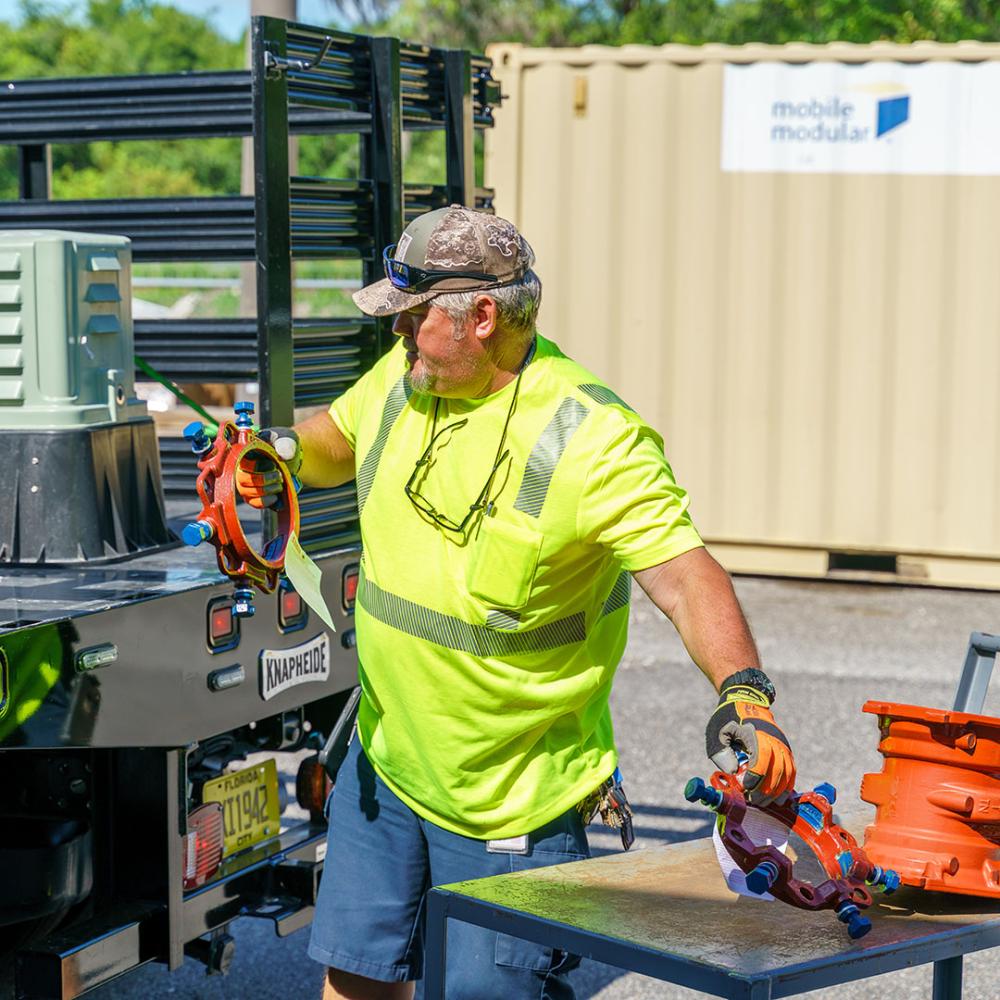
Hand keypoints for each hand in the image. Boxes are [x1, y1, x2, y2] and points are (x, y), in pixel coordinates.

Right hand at [235, 427, 300, 508]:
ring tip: (280, 483)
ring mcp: (246, 483)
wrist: (291, 457)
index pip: (239, 461)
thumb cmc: (285, 445)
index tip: (273, 464)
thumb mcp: (288, 439)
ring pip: (247, 493)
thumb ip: (286, 443)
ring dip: (267, 490)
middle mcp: (241, 467)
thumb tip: (283, 454)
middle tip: (279, 475)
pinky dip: (266, 501)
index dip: (255, 466)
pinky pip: (254, 503)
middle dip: (264, 479)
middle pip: (242, 479)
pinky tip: (276, 495)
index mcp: (245, 451)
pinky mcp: (253, 495)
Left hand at [704, 670, 794, 804]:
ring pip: (787, 772)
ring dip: (778, 790)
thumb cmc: (728, 717)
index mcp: (755, 734)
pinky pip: (792, 769)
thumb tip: (733, 772)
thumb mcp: (717, 731)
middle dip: (766, 789)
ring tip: (766, 802)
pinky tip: (779, 796)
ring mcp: (781, 743)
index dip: (755, 777)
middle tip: (754, 800)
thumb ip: (721, 752)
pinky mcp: (785, 748)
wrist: (746, 699)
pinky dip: (787, 784)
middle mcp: (773, 739)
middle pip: (776, 769)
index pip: (761, 759)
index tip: (745, 788)